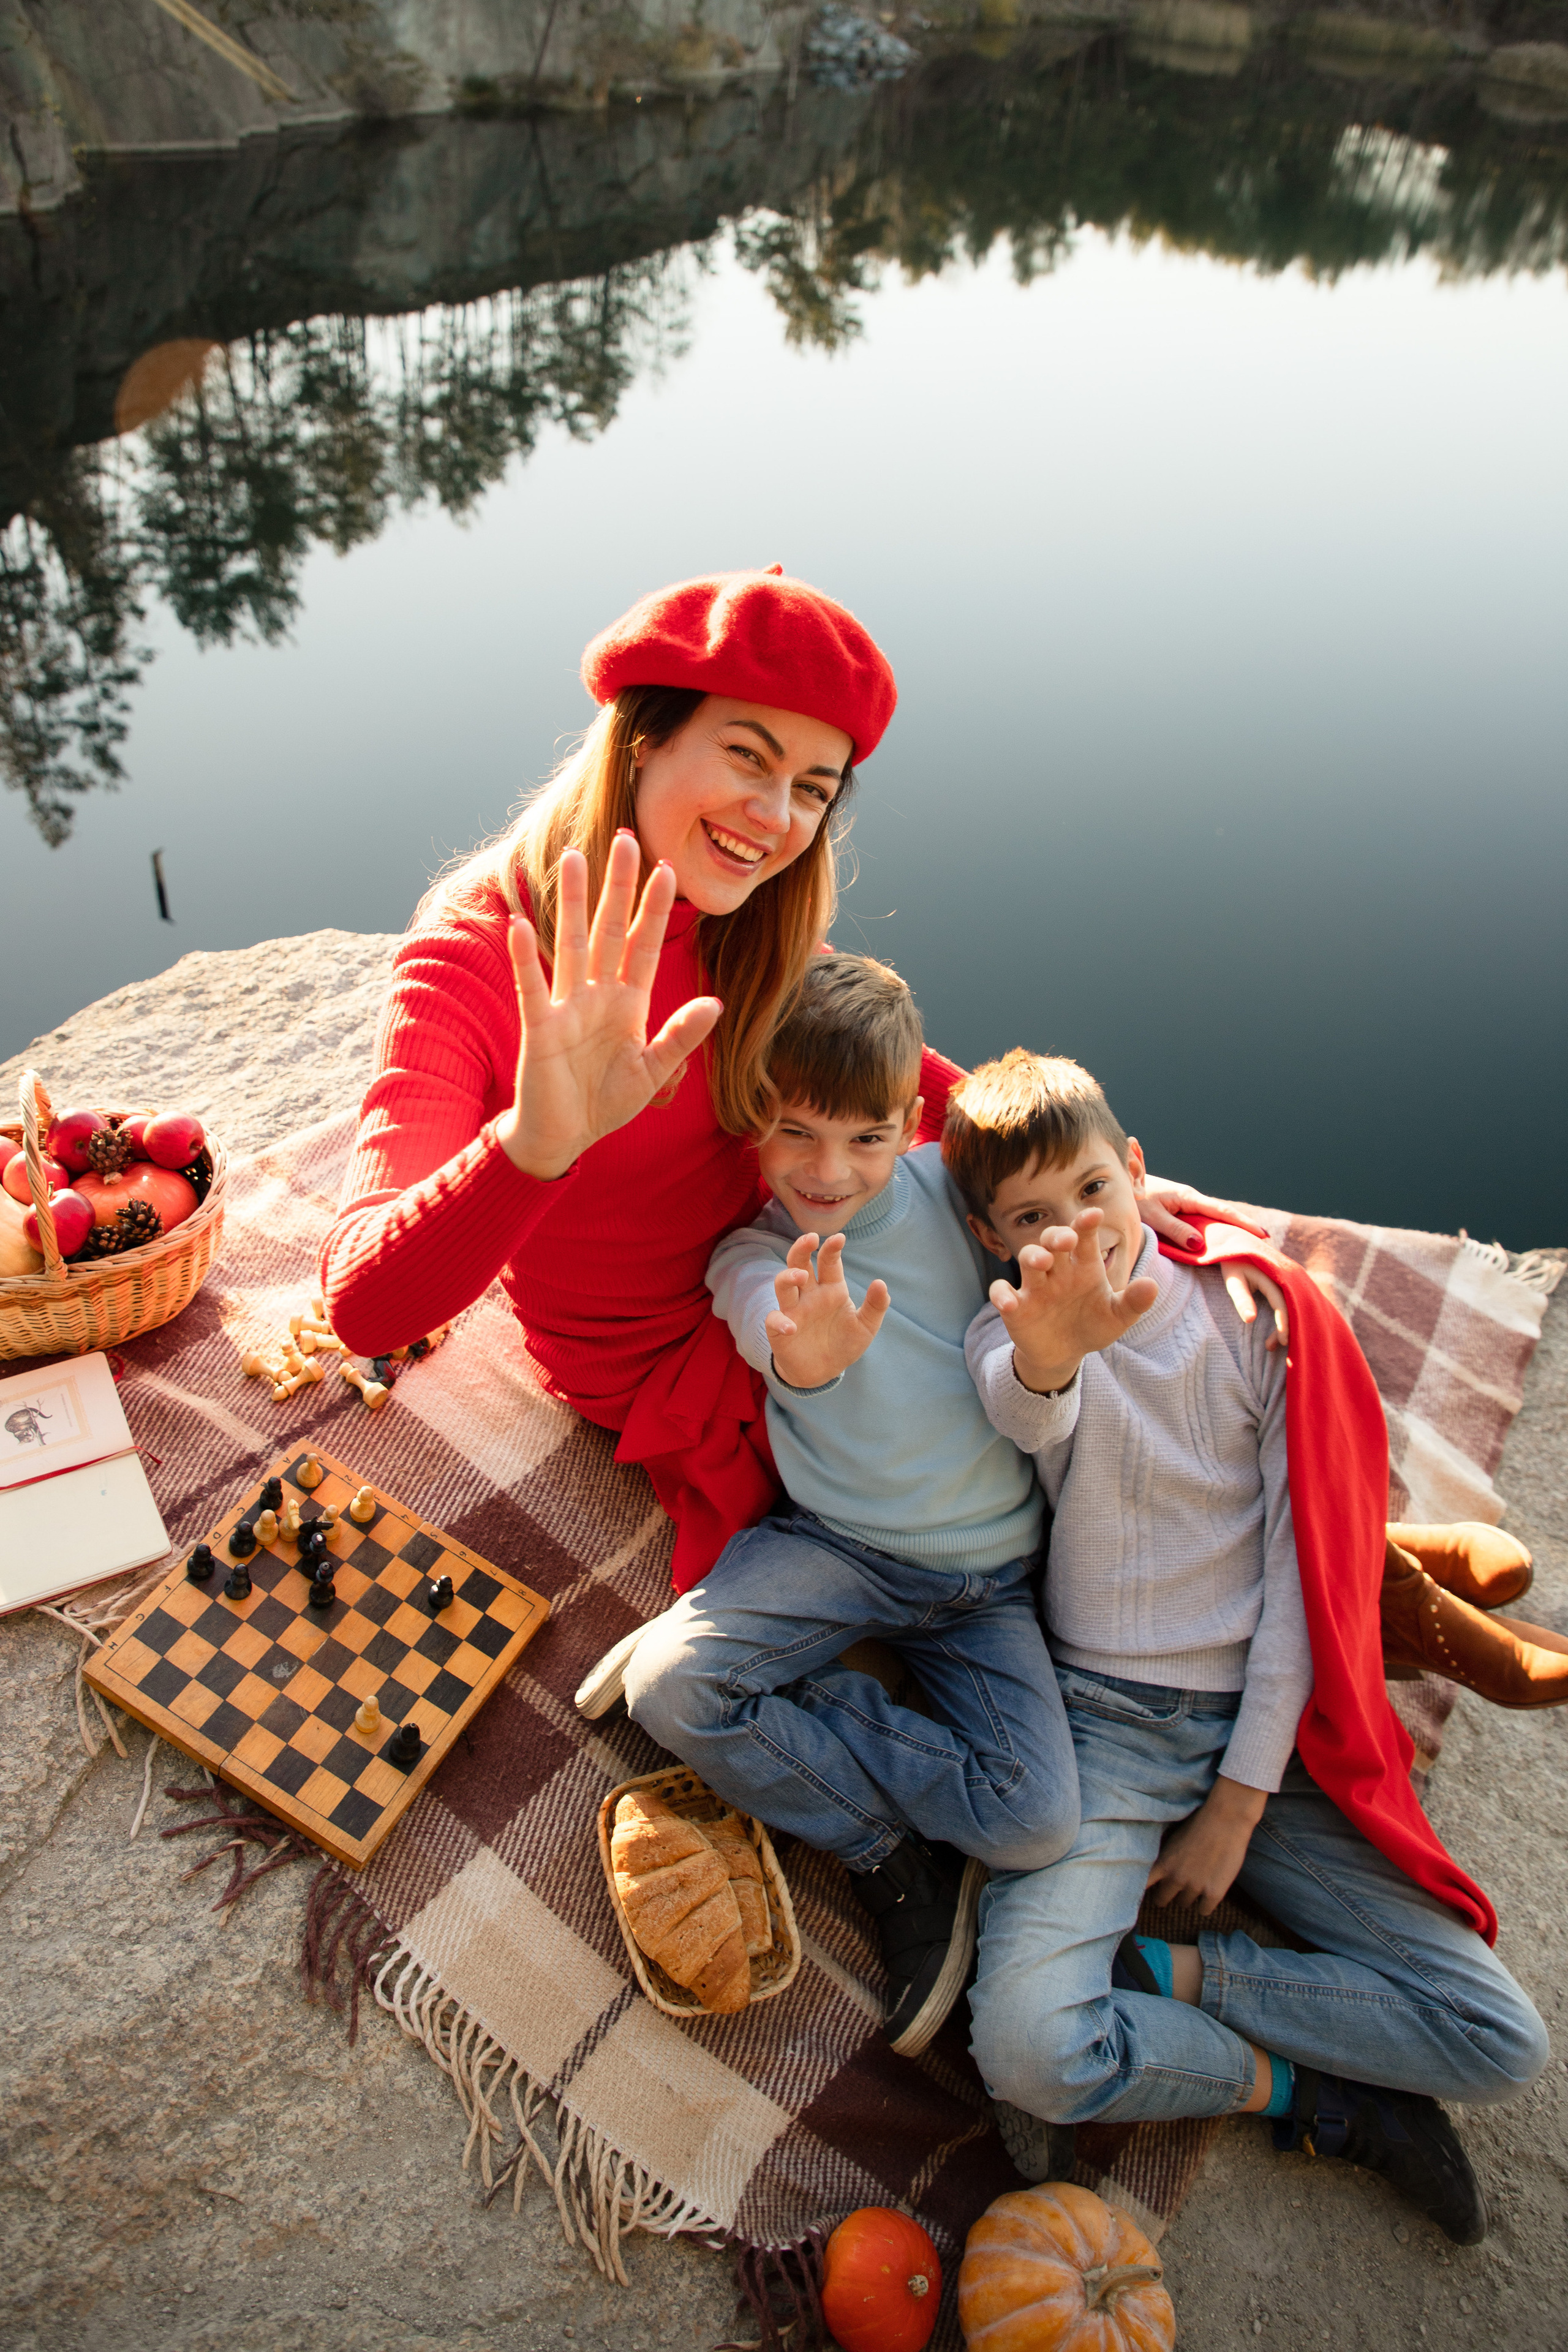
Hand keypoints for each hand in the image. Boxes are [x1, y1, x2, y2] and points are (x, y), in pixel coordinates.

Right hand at [496, 835, 722, 1179]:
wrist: (566, 1134)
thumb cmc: (607, 1101)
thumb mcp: (653, 1071)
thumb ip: (681, 1037)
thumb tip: (716, 1003)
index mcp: (628, 1002)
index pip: (644, 945)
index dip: (654, 909)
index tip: (668, 869)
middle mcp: (597, 994)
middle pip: (609, 929)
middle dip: (617, 886)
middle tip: (626, 839)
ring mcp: (566, 1006)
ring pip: (572, 944)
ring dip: (574, 903)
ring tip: (574, 858)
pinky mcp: (540, 1027)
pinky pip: (533, 986)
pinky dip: (526, 957)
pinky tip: (521, 923)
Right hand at [766, 1231, 888, 1388]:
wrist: (823, 1373)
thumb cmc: (843, 1344)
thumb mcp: (865, 1327)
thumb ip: (875, 1306)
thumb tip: (881, 1283)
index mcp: (831, 1289)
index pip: (828, 1262)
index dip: (832, 1249)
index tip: (839, 1238)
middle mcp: (810, 1295)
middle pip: (800, 1263)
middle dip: (802, 1248)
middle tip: (811, 1238)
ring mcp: (793, 1310)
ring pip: (783, 1285)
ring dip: (788, 1277)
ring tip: (800, 1276)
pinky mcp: (780, 1330)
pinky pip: (774, 1320)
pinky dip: (780, 1321)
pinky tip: (792, 1328)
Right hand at [990, 1209, 1157, 1392]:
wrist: (1065, 1354)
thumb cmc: (1092, 1325)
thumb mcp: (1117, 1317)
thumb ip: (1133, 1302)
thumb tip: (1153, 1286)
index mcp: (1083, 1265)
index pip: (1084, 1237)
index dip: (1085, 1224)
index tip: (1094, 1214)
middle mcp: (1058, 1269)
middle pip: (1052, 1241)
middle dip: (1056, 1236)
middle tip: (1066, 1240)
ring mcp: (1035, 1286)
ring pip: (1028, 1258)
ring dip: (1032, 1256)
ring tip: (1042, 1261)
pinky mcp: (1015, 1306)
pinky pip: (1001, 1292)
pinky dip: (1001, 1295)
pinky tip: (1009, 1303)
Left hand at [1140, 1173, 1263, 1254]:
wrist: (1118, 1183)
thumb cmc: (1132, 1199)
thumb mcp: (1151, 1216)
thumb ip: (1173, 1229)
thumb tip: (1198, 1244)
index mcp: (1187, 1197)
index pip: (1221, 1211)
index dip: (1242, 1223)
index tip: (1263, 1234)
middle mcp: (1191, 1199)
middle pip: (1223, 1215)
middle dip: (1244, 1227)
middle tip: (1267, 1245)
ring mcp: (1187, 1205)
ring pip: (1214, 1219)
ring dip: (1231, 1230)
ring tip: (1254, 1246)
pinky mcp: (1180, 1211)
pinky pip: (1202, 1222)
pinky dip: (1216, 1231)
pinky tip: (1226, 1242)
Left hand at [1145, 1775, 1266, 1914]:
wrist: (1227, 1819)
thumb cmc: (1199, 1822)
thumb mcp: (1173, 1839)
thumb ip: (1165, 1857)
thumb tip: (1158, 1871)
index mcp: (1162, 1863)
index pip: (1143, 1885)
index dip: (1144, 1888)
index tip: (1148, 1889)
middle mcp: (1175, 1878)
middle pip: (1162, 1900)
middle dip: (1167, 1895)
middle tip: (1174, 1890)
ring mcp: (1195, 1887)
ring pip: (1184, 1904)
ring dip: (1188, 1897)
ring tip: (1197, 1882)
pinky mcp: (1214, 1893)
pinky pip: (1204, 1910)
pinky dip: (1206, 1904)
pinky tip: (1209, 1892)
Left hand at [1222, 1263, 1289, 1350]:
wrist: (1236, 1242)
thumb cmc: (1232, 1262)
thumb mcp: (1233, 1280)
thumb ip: (1242, 1299)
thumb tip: (1250, 1320)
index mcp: (1273, 1275)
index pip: (1282, 1303)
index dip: (1283, 1323)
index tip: (1282, 1341)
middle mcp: (1284, 1277)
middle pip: (1290, 1307)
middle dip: (1284, 1329)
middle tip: (1272, 1347)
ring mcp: (1286, 1280)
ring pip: (1291, 1306)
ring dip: (1284, 1325)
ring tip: (1270, 1345)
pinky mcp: (1285, 1284)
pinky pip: (1289, 1303)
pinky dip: (1285, 1318)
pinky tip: (1277, 1332)